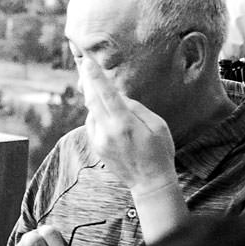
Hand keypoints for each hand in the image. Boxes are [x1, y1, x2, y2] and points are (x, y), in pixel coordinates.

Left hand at [78, 57, 177, 194]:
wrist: (149, 182)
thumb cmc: (160, 151)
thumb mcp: (157, 125)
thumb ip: (136, 108)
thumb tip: (119, 96)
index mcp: (124, 124)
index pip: (106, 95)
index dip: (96, 77)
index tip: (88, 63)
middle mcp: (107, 132)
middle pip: (92, 100)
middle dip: (88, 81)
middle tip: (84, 66)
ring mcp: (99, 140)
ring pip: (92, 112)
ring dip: (96, 100)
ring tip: (103, 93)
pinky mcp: (95, 146)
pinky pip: (93, 123)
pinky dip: (98, 115)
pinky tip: (110, 116)